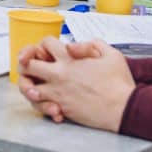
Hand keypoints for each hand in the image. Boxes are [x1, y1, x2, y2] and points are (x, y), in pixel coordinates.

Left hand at [17, 38, 134, 130]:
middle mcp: (59, 75)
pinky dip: (41, 104)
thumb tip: (73, 45)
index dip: (46, 44)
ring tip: (37, 86)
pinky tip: (50, 103)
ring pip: (29, 88)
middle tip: (33, 66)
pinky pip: (40, 106)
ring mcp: (58, 93)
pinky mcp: (61, 108)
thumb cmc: (119, 83)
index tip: (50, 50)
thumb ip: (91, 44)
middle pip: (28, 66)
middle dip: (27, 63)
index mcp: (69, 59)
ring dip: (30, 86)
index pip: (45, 43)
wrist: (123, 108)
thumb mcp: (111, 54)